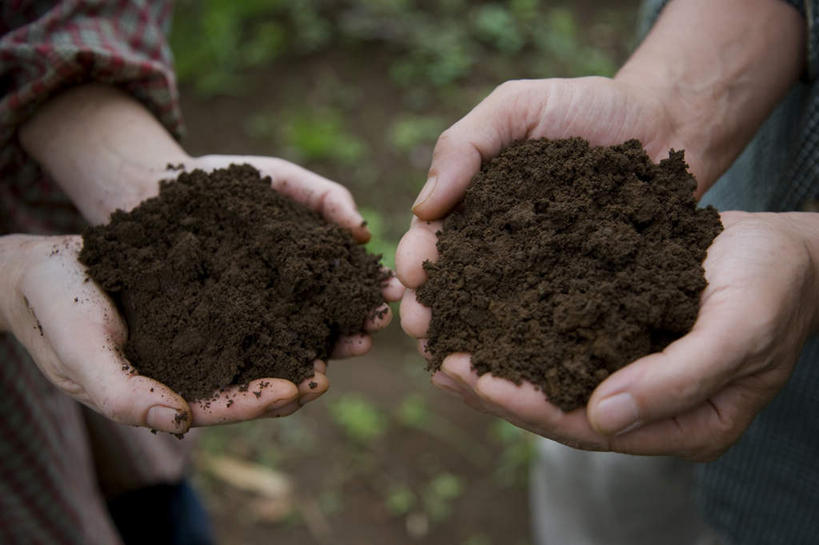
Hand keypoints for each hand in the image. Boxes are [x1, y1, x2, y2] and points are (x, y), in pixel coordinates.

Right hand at [0, 158, 401, 433]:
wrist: (41, 267)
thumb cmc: (53, 310)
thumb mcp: (78, 351)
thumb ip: (121, 391)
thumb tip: (179, 423)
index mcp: (167, 392)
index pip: (223, 405)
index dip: (261, 399)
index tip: (299, 386)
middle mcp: (195, 367)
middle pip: (259, 376)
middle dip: (305, 368)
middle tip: (351, 351)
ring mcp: (205, 333)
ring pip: (267, 339)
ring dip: (313, 333)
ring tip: (355, 320)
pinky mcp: (211, 299)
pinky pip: (257, 301)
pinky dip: (290, 296)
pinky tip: (322, 279)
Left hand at [189, 153, 403, 358]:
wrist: (155, 191)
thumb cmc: (225, 183)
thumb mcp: (282, 178)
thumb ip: (325, 197)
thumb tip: (365, 234)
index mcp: (307, 266)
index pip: (348, 284)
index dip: (371, 290)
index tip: (391, 293)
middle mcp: (287, 298)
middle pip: (329, 320)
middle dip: (356, 326)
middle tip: (374, 328)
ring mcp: (254, 318)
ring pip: (296, 342)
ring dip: (327, 351)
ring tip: (346, 351)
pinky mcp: (219, 333)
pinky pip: (248, 353)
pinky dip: (274, 362)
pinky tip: (293, 369)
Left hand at [401, 208, 818, 459]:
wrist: (791, 250)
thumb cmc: (775, 286)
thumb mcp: (740, 329)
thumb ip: (678, 380)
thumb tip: (603, 418)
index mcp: (683, 425)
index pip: (590, 430)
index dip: (529, 407)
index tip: (475, 380)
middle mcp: (650, 409)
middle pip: (560, 409)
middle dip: (498, 389)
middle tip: (442, 364)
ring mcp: (634, 374)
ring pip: (554, 377)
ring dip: (500, 363)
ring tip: (445, 346)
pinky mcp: (622, 338)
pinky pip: (563, 341)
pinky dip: (522, 330)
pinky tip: (485, 314)